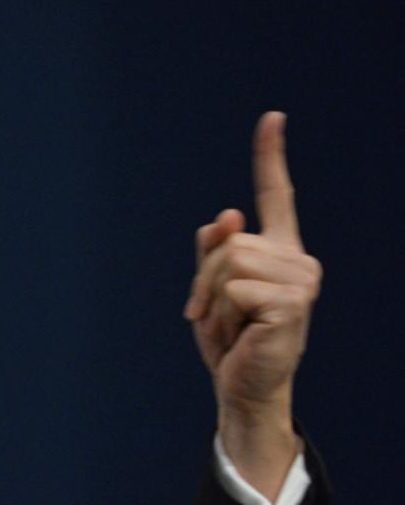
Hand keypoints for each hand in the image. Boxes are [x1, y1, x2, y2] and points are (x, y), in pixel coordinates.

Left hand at [184, 112, 321, 497]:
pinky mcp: (293, 303)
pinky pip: (234, 289)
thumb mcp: (210, 291)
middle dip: (205, 280)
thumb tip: (228, 215)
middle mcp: (298, 259)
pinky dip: (221, 314)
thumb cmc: (230, 341)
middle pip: (229, 242)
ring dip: (212, 299)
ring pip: (229, 262)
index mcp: (279, 251)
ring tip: (228, 326)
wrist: (244, 387)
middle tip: (213, 315)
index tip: (272, 117)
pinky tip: (239, 334)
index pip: (276, 196)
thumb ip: (214, 251)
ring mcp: (301, 281)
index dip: (271, 156)